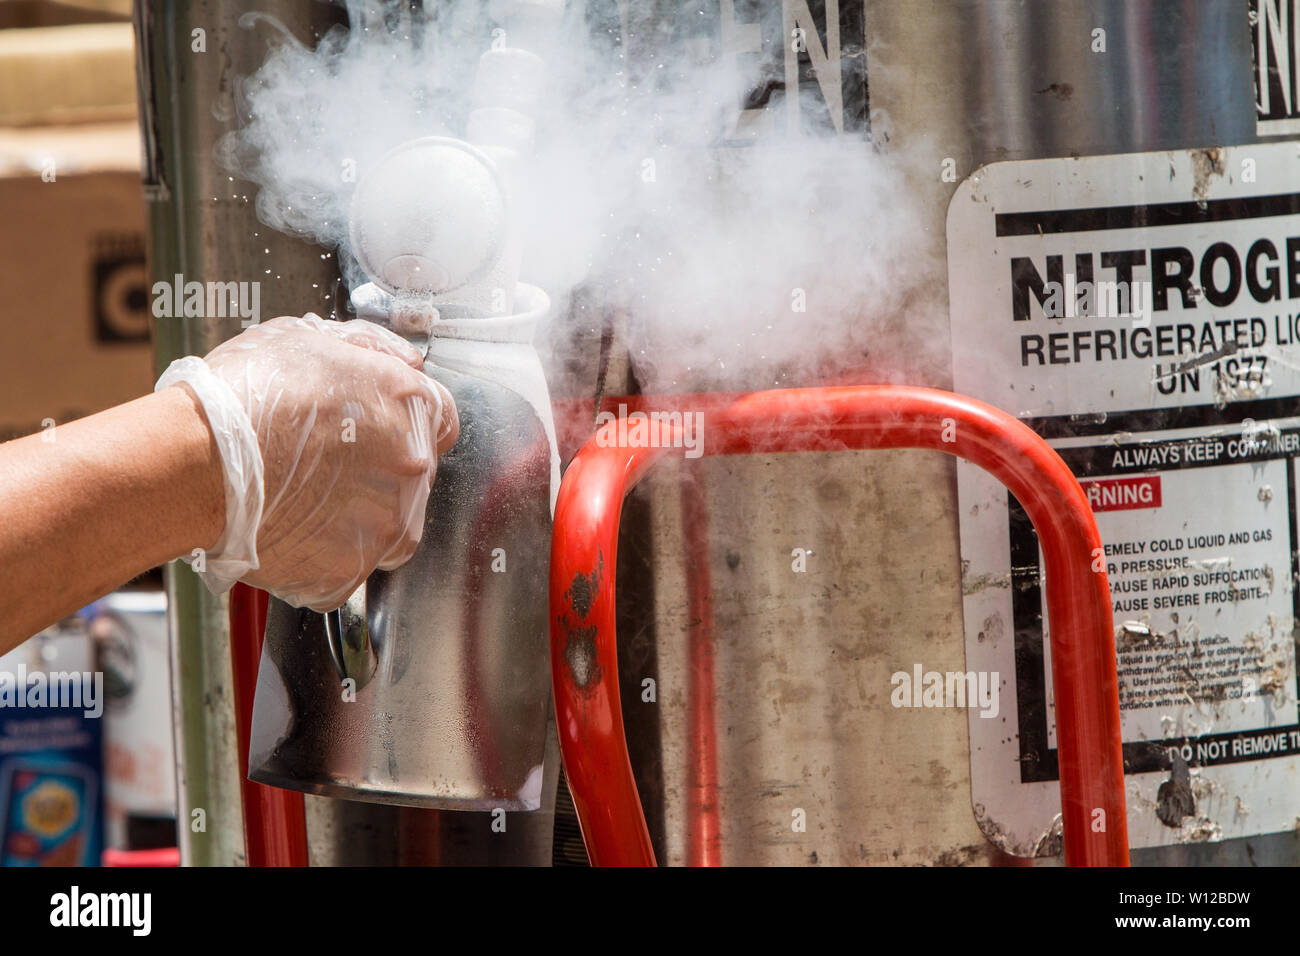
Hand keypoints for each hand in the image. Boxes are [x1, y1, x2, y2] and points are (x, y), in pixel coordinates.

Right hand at [159, 314, 457, 610]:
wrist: (192, 464)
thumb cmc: (240, 398)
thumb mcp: (306, 337)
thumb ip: (371, 346)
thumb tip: (406, 357)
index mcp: (408, 405)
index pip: (442, 417)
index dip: (407, 420)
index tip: (377, 427)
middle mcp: (410, 465)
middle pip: (416, 474)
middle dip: (379, 469)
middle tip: (324, 462)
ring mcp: (384, 523)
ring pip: (392, 526)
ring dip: (360, 516)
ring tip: (307, 499)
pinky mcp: (351, 569)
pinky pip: (352, 566)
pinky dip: (327, 555)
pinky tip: (294, 530)